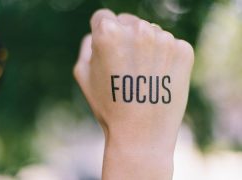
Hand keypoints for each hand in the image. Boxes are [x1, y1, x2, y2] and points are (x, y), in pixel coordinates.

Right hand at [74, 9, 193, 179]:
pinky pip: (170, 45)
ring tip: (142, 76)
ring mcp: (164, 39)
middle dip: (125, 39)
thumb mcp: (82, 75)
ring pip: (150, 33)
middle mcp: (138, 30)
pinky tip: (157, 78)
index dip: (101, 34)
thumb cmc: (108, 106)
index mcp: (108, 32)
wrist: (141, 135)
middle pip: (128, 22)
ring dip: (146, 47)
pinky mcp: (183, 51)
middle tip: (125, 67)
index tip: (107, 49)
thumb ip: (86, 45)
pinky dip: (164, 57)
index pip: (103, 17)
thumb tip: (95, 33)